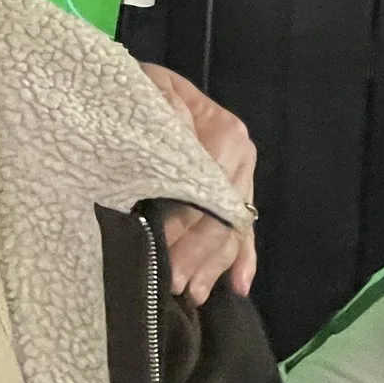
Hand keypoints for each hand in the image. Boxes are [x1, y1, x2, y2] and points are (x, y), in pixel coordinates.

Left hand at [140, 63, 259, 302]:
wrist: (142, 89)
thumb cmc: (141, 91)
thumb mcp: (149, 90)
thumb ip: (165, 111)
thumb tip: (178, 137)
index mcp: (223, 131)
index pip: (209, 184)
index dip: (186, 216)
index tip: (161, 244)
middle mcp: (238, 157)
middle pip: (223, 213)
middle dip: (199, 252)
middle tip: (173, 282)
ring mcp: (238, 179)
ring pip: (231, 230)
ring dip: (213, 264)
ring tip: (190, 293)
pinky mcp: (232, 196)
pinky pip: (242, 232)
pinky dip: (241, 260)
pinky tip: (237, 286)